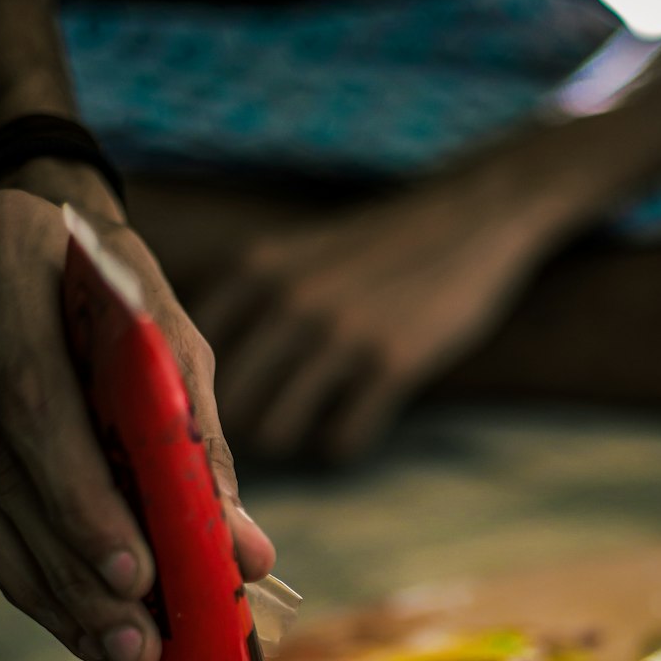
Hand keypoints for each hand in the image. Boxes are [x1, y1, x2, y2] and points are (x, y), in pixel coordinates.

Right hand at [0, 175, 274, 660]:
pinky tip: (70, 619)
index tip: (142, 572)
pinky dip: (20, 573)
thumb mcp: (166, 339)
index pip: (41, 386)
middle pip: (0, 448)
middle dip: (74, 552)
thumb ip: (195, 436)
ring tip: (113, 644)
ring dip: (46, 583)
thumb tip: (244, 554)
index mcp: (18, 251)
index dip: (84, 489)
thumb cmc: (115, 302)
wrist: (34, 252)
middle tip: (134, 632)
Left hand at [194, 166, 555, 464]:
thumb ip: (249, 300)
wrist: (471, 215)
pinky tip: (354, 425)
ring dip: (290, 444)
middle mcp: (287, 303)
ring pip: (277, 433)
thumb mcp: (295, 253)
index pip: (189, 358)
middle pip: (229, 407)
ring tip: (306, 431)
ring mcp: (339, 336)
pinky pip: (341, 440)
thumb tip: (197, 372)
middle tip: (263, 438)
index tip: (214, 415)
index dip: (196, 397)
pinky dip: (342, 446)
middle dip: (240, 434)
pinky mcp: (391, 365)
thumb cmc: (378, 245)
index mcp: (253, 271)